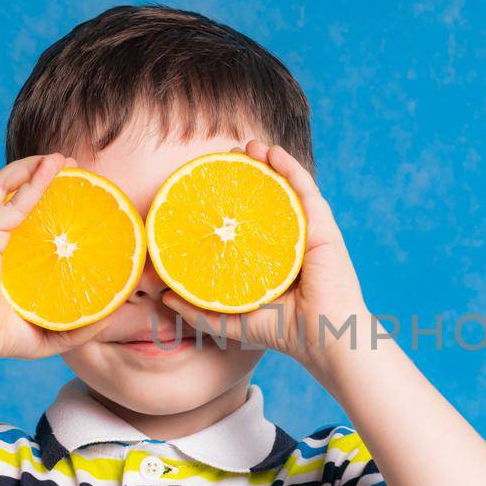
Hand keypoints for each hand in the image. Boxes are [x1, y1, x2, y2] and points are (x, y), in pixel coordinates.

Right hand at [0, 152, 120, 361]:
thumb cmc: (0, 337)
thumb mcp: (49, 332)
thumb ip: (79, 325)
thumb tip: (111, 315)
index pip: (16, 208)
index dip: (40, 191)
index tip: (72, 183)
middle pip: (9, 188)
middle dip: (38, 171)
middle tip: (72, 165)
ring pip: (4, 185)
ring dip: (33, 168)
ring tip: (62, 159)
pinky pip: (9, 203)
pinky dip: (31, 184)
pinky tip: (51, 171)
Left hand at [160, 140, 368, 373]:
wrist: (322, 339)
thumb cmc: (284, 333)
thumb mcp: (230, 319)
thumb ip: (197, 309)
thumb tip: (162, 297)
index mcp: (272, 257)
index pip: (250, 221)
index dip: (231, 199)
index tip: (208, 183)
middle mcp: (290, 240)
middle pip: (266, 198)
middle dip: (246, 174)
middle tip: (223, 158)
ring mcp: (308, 232)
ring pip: (286, 187)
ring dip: (267, 162)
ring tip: (246, 146)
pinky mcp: (322, 229)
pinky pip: (305, 191)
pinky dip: (290, 168)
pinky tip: (273, 153)